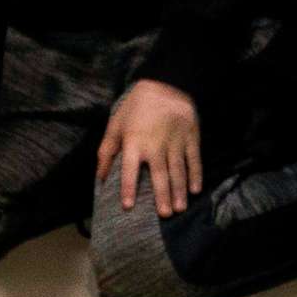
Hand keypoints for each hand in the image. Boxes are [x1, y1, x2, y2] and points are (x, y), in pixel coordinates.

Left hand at [96, 79, 202, 217]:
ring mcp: (176, 141)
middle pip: (159, 174)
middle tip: (165, 214)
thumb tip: (100, 178)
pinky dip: (196, 174)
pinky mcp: (191, 136)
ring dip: (179, 190)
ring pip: (178, 170)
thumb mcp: (116, 124)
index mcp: (134, 141)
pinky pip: (194, 158)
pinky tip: (195, 190)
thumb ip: (106, 152)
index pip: (130, 169)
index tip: (128, 206)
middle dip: (162, 195)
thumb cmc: (136, 106)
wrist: (166, 82)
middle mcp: (156, 144)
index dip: (128, 187)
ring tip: (180, 209)